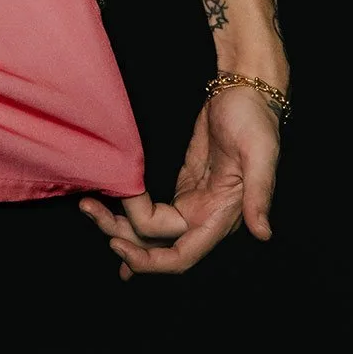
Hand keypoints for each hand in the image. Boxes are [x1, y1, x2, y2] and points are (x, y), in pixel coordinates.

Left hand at [79, 85, 280, 279]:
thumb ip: (259, 194)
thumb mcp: (260, 154)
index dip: (150, 261)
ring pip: (151, 230)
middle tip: (90, 210)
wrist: (245, 92)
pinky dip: (132, 215)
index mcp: (221, 216)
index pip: (182, 255)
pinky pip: (154, 212)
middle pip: (157, 244)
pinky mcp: (183, 186)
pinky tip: (110, 215)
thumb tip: (263, 233)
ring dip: (121, 225)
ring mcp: (193, 203)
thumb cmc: (255, 120)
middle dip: (122, 236)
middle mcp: (205, 217)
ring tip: (89, 206)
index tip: (118, 245)